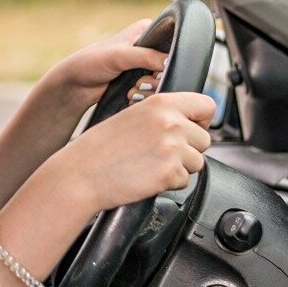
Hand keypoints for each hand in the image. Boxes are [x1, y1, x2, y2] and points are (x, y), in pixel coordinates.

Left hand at [42, 19, 167, 109]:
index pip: (173, 42)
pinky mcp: (141, 80)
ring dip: (149, 90)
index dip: (168, 60)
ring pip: (164, 80)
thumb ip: (146, 56)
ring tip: (132, 90)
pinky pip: (155, 91)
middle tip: (140, 82)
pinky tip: (131, 96)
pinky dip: (145, 96)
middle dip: (156, 79)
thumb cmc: (91, 63)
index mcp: (147, 30)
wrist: (76, 85)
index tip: (156, 71)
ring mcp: (145, 64)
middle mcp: (149, 46)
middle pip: (171, 65)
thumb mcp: (119, 56)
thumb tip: (171, 62)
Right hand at [46, 92, 215, 213]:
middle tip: (159, 154)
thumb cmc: (99, 149)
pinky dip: (169, 183)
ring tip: (150, 165)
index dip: (201, 120)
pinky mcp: (170, 172)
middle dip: (188, 149)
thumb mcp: (131, 117)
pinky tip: (147, 177)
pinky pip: (185, 180)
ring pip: (197, 162)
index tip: (191, 128)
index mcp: (160, 103)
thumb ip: (161, 116)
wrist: (81, 174)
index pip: (206, 105)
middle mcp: (170, 122)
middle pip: (204, 139)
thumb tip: (189, 124)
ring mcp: (172, 148)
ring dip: (179, 167)